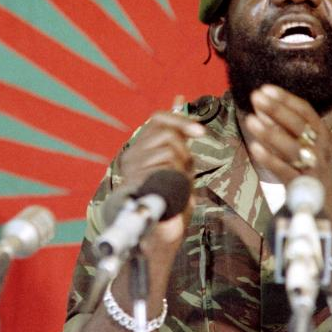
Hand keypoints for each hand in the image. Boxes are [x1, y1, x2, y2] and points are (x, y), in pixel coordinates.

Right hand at [117, 109, 203, 260]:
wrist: (161, 234)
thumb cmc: (172, 199)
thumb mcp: (180, 159)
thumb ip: (178, 132)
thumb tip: (179, 96)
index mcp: (140, 147)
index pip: (157, 118)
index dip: (181, 120)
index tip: (200, 133)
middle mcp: (130, 155)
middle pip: (166, 133)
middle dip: (184, 151)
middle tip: (183, 172)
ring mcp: (130, 170)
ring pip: (167, 150)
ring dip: (180, 169)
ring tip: (175, 186)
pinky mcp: (133, 183)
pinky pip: (163, 167)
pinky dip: (175, 178)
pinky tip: (171, 189)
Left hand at [244, 85, 331, 182]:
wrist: (326, 204)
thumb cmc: (309, 168)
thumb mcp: (303, 144)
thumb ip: (284, 128)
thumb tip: (260, 108)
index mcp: (322, 134)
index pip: (305, 111)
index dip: (285, 99)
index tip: (265, 88)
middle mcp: (321, 148)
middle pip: (299, 125)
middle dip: (276, 109)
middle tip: (255, 97)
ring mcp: (314, 167)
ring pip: (292, 147)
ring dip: (271, 132)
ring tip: (250, 120)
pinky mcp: (304, 186)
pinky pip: (285, 170)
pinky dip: (270, 159)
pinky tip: (255, 148)